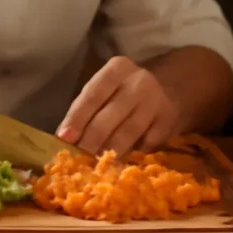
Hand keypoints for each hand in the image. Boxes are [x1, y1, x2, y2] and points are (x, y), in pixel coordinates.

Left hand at [56, 56, 180, 156]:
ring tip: (96, 164)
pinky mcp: (169, 121)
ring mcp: (157, 101)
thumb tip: (64, 137)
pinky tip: (120, 164)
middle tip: (78, 157)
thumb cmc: (123, 92)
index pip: (93, 94)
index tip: (65, 137)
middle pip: (111, 114)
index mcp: (117, 68)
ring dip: (110, 150)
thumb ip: (85, 109)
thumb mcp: (105, 90)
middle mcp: (138, 81)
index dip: (78, 117)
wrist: (168, 89)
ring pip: (129, 131)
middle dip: (92, 139)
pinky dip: (132, 154)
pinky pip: (147, 143)